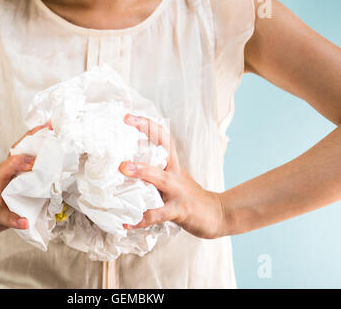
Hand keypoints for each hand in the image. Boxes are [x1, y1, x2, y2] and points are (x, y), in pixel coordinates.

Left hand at [119, 114, 224, 238]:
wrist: (217, 215)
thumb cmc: (189, 197)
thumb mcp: (173, 180)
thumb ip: (152, 174)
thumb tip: (124, 170)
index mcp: (173, 165)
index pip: (162, 137)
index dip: (147, 124)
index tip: (127, 116)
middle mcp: (175, 174)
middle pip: (162, 150)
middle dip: (145, 136)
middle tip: (125, 123)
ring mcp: (178, 191)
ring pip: (160, 178)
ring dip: (142, 171)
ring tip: (123, 168)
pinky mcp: (180, 210)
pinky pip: (158, 214)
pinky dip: (141, 219)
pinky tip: (126, 223)